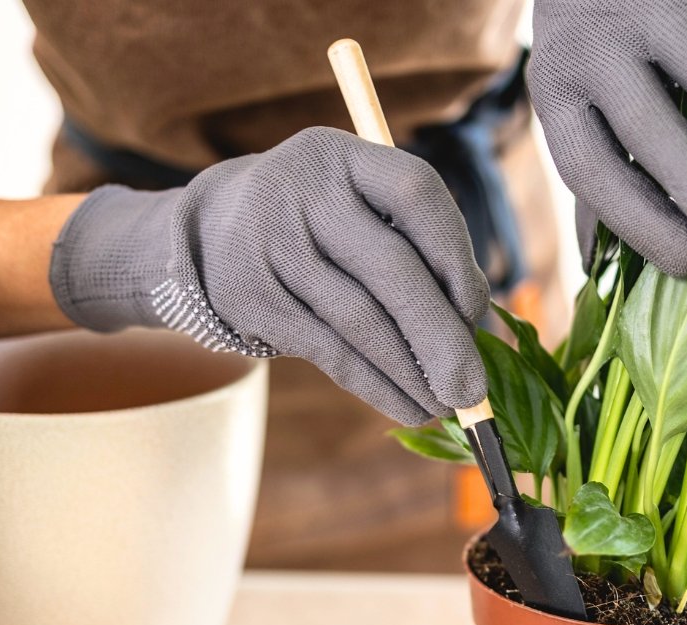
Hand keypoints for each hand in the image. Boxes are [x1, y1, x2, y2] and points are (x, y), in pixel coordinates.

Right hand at [49, 127, 490, 426]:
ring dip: (411, 372)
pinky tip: (407, 405)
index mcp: (343, 156)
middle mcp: (304, 191)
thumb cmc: (316, 224)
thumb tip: (475, 323)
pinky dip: (375, 385)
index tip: (477, 311)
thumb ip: (411, 244)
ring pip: (360, 320)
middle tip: (473, 388)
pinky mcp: (253, 297)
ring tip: (447, 405)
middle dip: (440, 335)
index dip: (456, 256)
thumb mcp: (355, 204)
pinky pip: (328, 350)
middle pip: (390, 268)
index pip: (417, 194)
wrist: (209, 232)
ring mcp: (272, 244)